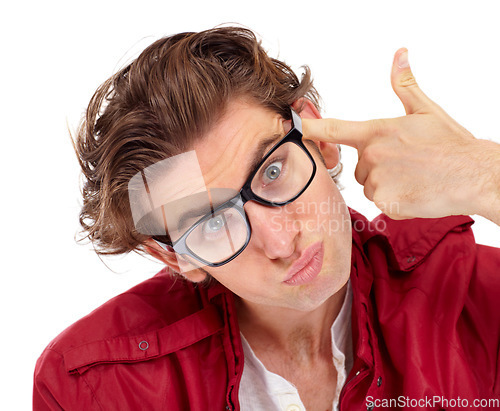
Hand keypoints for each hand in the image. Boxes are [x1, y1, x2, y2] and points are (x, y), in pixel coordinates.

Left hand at [303, 48, 499, 222]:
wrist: (474, 175)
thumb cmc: (451, 144)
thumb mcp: (426, 110)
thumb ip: (405, 85)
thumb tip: (399, 55)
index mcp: (377, 132)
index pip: (334, 129)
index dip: (311, 127)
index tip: (295, 126)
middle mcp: (372, 156)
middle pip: (359, 166)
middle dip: (376, 167)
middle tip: (405, 164)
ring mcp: (377, 180)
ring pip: (369, 185)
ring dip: (385, 184)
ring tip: (412, 178)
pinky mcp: (385, 202)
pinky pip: (380, 201)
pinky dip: (394, 200)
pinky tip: (413, 192)